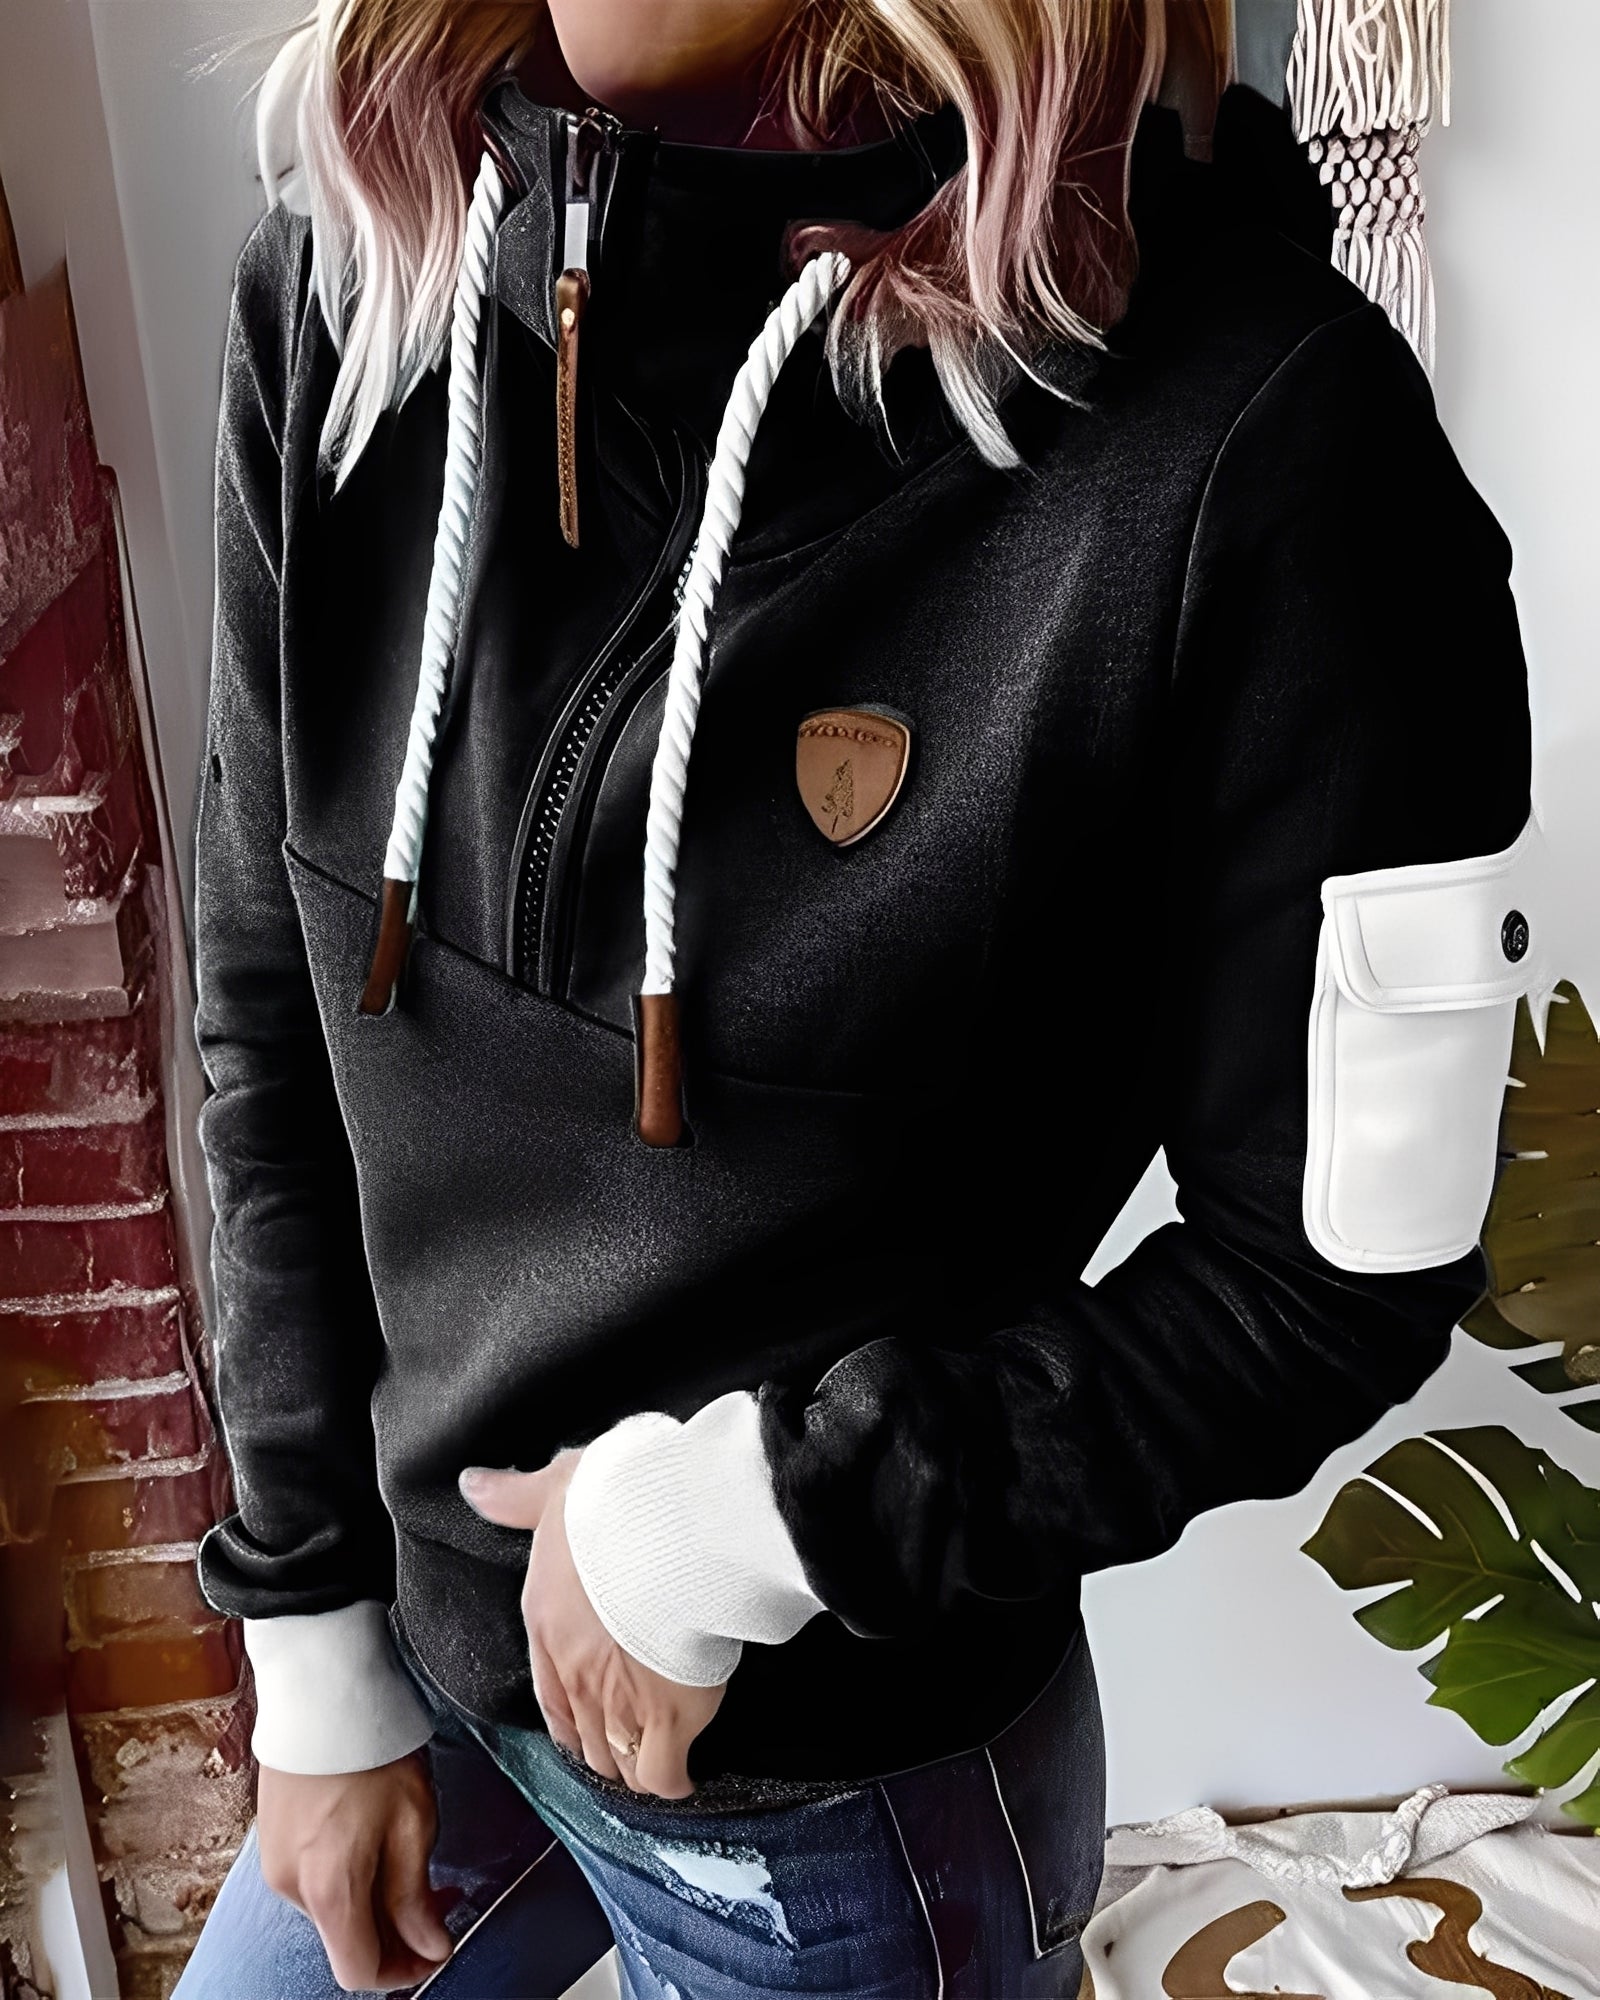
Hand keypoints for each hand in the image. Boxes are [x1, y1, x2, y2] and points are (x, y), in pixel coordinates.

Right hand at [256, 1755, 451, 1992]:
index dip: (403, 1971)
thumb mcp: (413, 1822)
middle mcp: (293, 1887)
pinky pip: (314, 1879)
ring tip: (409, 1859)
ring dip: (372, 1900)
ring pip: (331, 1909)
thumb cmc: (372, 1748)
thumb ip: (415, 1896)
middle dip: (395, 1931)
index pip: (359, 1970)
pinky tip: (373, 1841)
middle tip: (438, 1898)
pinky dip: (346, 1876)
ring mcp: (276, 1864)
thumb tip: (430, 1946)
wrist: (322, 1692)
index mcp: (330, 1890)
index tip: (435, 1947)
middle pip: (345, 1940)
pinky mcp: (271, 1840)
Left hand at [461, 1451, 725, 1799]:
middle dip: (605, 1743)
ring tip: (654, 1754)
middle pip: (584, 1740)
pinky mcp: (669, 1720)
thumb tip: (475, 1485)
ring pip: (615, 1764)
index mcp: (547, 1623)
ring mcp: (619, 1704)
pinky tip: (683, 1772)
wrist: (676, 1527)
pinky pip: (662, 1775)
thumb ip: (516, 1497)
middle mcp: (576, 1674)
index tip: (584, 1721)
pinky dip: (672, 1779)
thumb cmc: (622, 1504)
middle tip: (630, 1734)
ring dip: (632, 1763)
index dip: (569, 1715)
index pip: (548, 1694)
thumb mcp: (558, 1486)